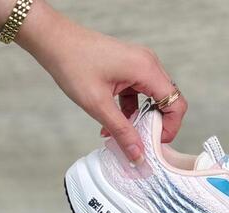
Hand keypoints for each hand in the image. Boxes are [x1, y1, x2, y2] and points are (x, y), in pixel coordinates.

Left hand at [17, 1, 187, 163]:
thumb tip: (138, 156)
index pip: (176, 104)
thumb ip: (122, 132)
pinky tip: (113, 121)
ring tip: (121, 133)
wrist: (53, 40)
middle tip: (139, 141)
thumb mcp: (98, 105)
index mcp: (146, 69)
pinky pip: (140, 94)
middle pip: (168, 102)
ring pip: (153, 100)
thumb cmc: (73, 63)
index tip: (154, 143)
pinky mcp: (129, 67)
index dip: (170, 128)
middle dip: (155, 126)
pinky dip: (130, 110)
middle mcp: (148, 64)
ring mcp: (139, 64)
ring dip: (140, 119)